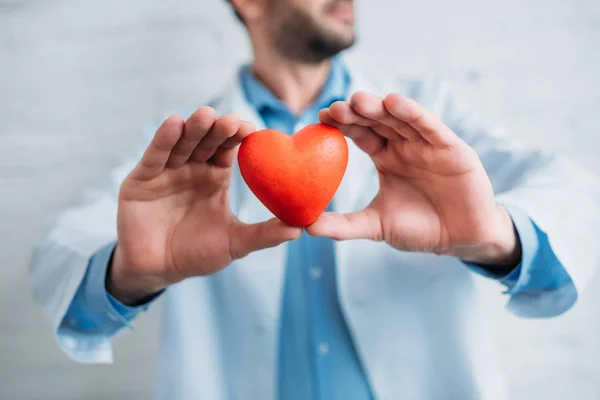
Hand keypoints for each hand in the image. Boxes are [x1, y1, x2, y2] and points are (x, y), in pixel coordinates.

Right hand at [110, 108, 301, 303]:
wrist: (157, 271)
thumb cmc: (196, 254)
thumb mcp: (235, 243)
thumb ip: (264, 234)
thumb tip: (301, 228)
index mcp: (215, 176)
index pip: (230, 148)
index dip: (240, 137)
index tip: (253, 131)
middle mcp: (192, 168)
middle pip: (207, 140)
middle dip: (218, 128)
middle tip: (231, 120)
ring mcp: (166, 171)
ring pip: (182, 143)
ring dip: (193, 127)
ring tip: (206, 115)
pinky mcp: (141, 179)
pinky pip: (154, 156)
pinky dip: (163, 140)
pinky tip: (174, 123)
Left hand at [309, 92, 519, 266]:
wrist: (461, 239)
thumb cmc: (420, 228)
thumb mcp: (376, 225)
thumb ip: (344, 225)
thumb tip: (306, 226)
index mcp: (385, 157)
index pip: (360, 134)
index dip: (342, 124)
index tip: (319, 118)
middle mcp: (404, 145)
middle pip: (377, 121)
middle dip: (356, 112)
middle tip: (334, 107)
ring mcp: (427, 144)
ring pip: (401, 119)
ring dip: (380, 107)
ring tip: (358, 100)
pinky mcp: (451, 148)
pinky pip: (430, 127)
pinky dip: (414, 113)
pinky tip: (395, 103)